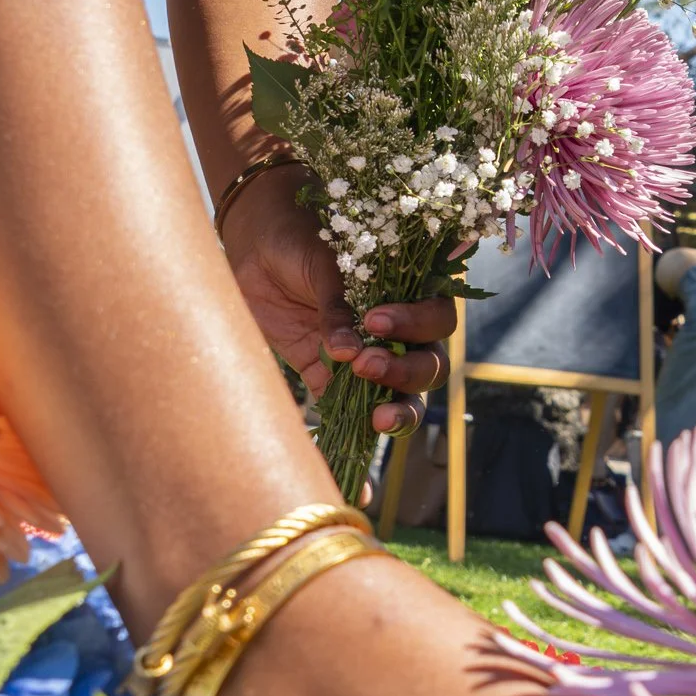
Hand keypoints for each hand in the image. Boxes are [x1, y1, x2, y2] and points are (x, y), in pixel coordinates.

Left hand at [220, 161, 452, 434]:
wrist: (258, 245)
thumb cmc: (303, 240)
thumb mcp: (326, 263)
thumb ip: (340, 303)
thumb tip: (346, 351)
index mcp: (410, 293)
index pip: (437, 319)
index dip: (416, 325)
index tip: (375, 319)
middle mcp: (399, 332)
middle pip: (430, 365)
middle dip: (406, 371)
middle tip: (368, 365)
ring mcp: (368, 359)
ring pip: (405, 396)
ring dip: (398, 409)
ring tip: (375, 416)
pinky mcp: (331, 380)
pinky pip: (353, 415)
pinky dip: (355, 436)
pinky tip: (353, 455)